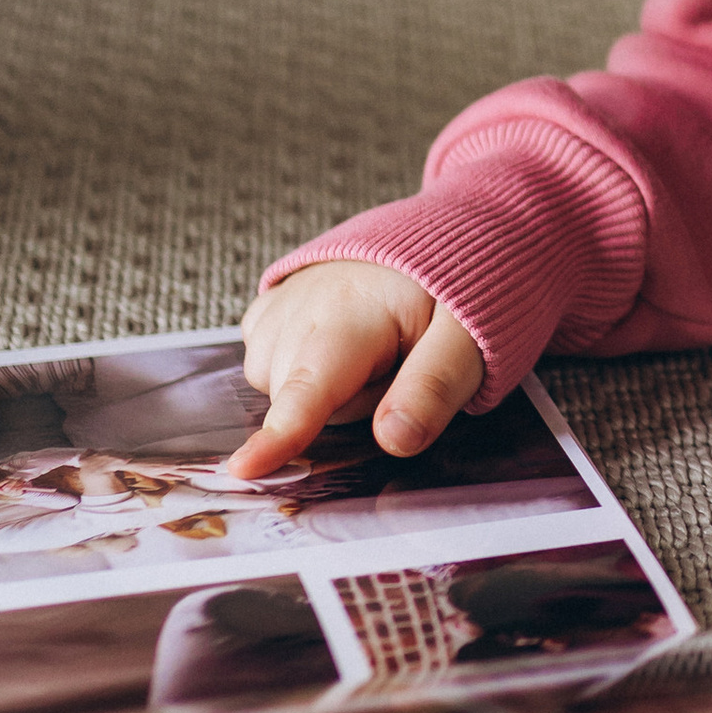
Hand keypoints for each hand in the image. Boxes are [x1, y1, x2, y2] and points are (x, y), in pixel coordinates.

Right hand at [232, 263, 484, 481]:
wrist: (431, 245)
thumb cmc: (449, 301)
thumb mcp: (465, 344)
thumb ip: (432, 389)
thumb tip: (394, 439)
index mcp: (357, 310)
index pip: (311, 384)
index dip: (282, 431)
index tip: (245, 467)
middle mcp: (306, 300)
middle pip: (288, 390)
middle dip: (336, 404)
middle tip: (392, 373)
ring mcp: (283, 297)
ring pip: (266, 375)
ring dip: (309, 386)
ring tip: (364, 359)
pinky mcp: (271, 300)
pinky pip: (257, 355)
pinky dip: (286, 366)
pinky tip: (328, 351)